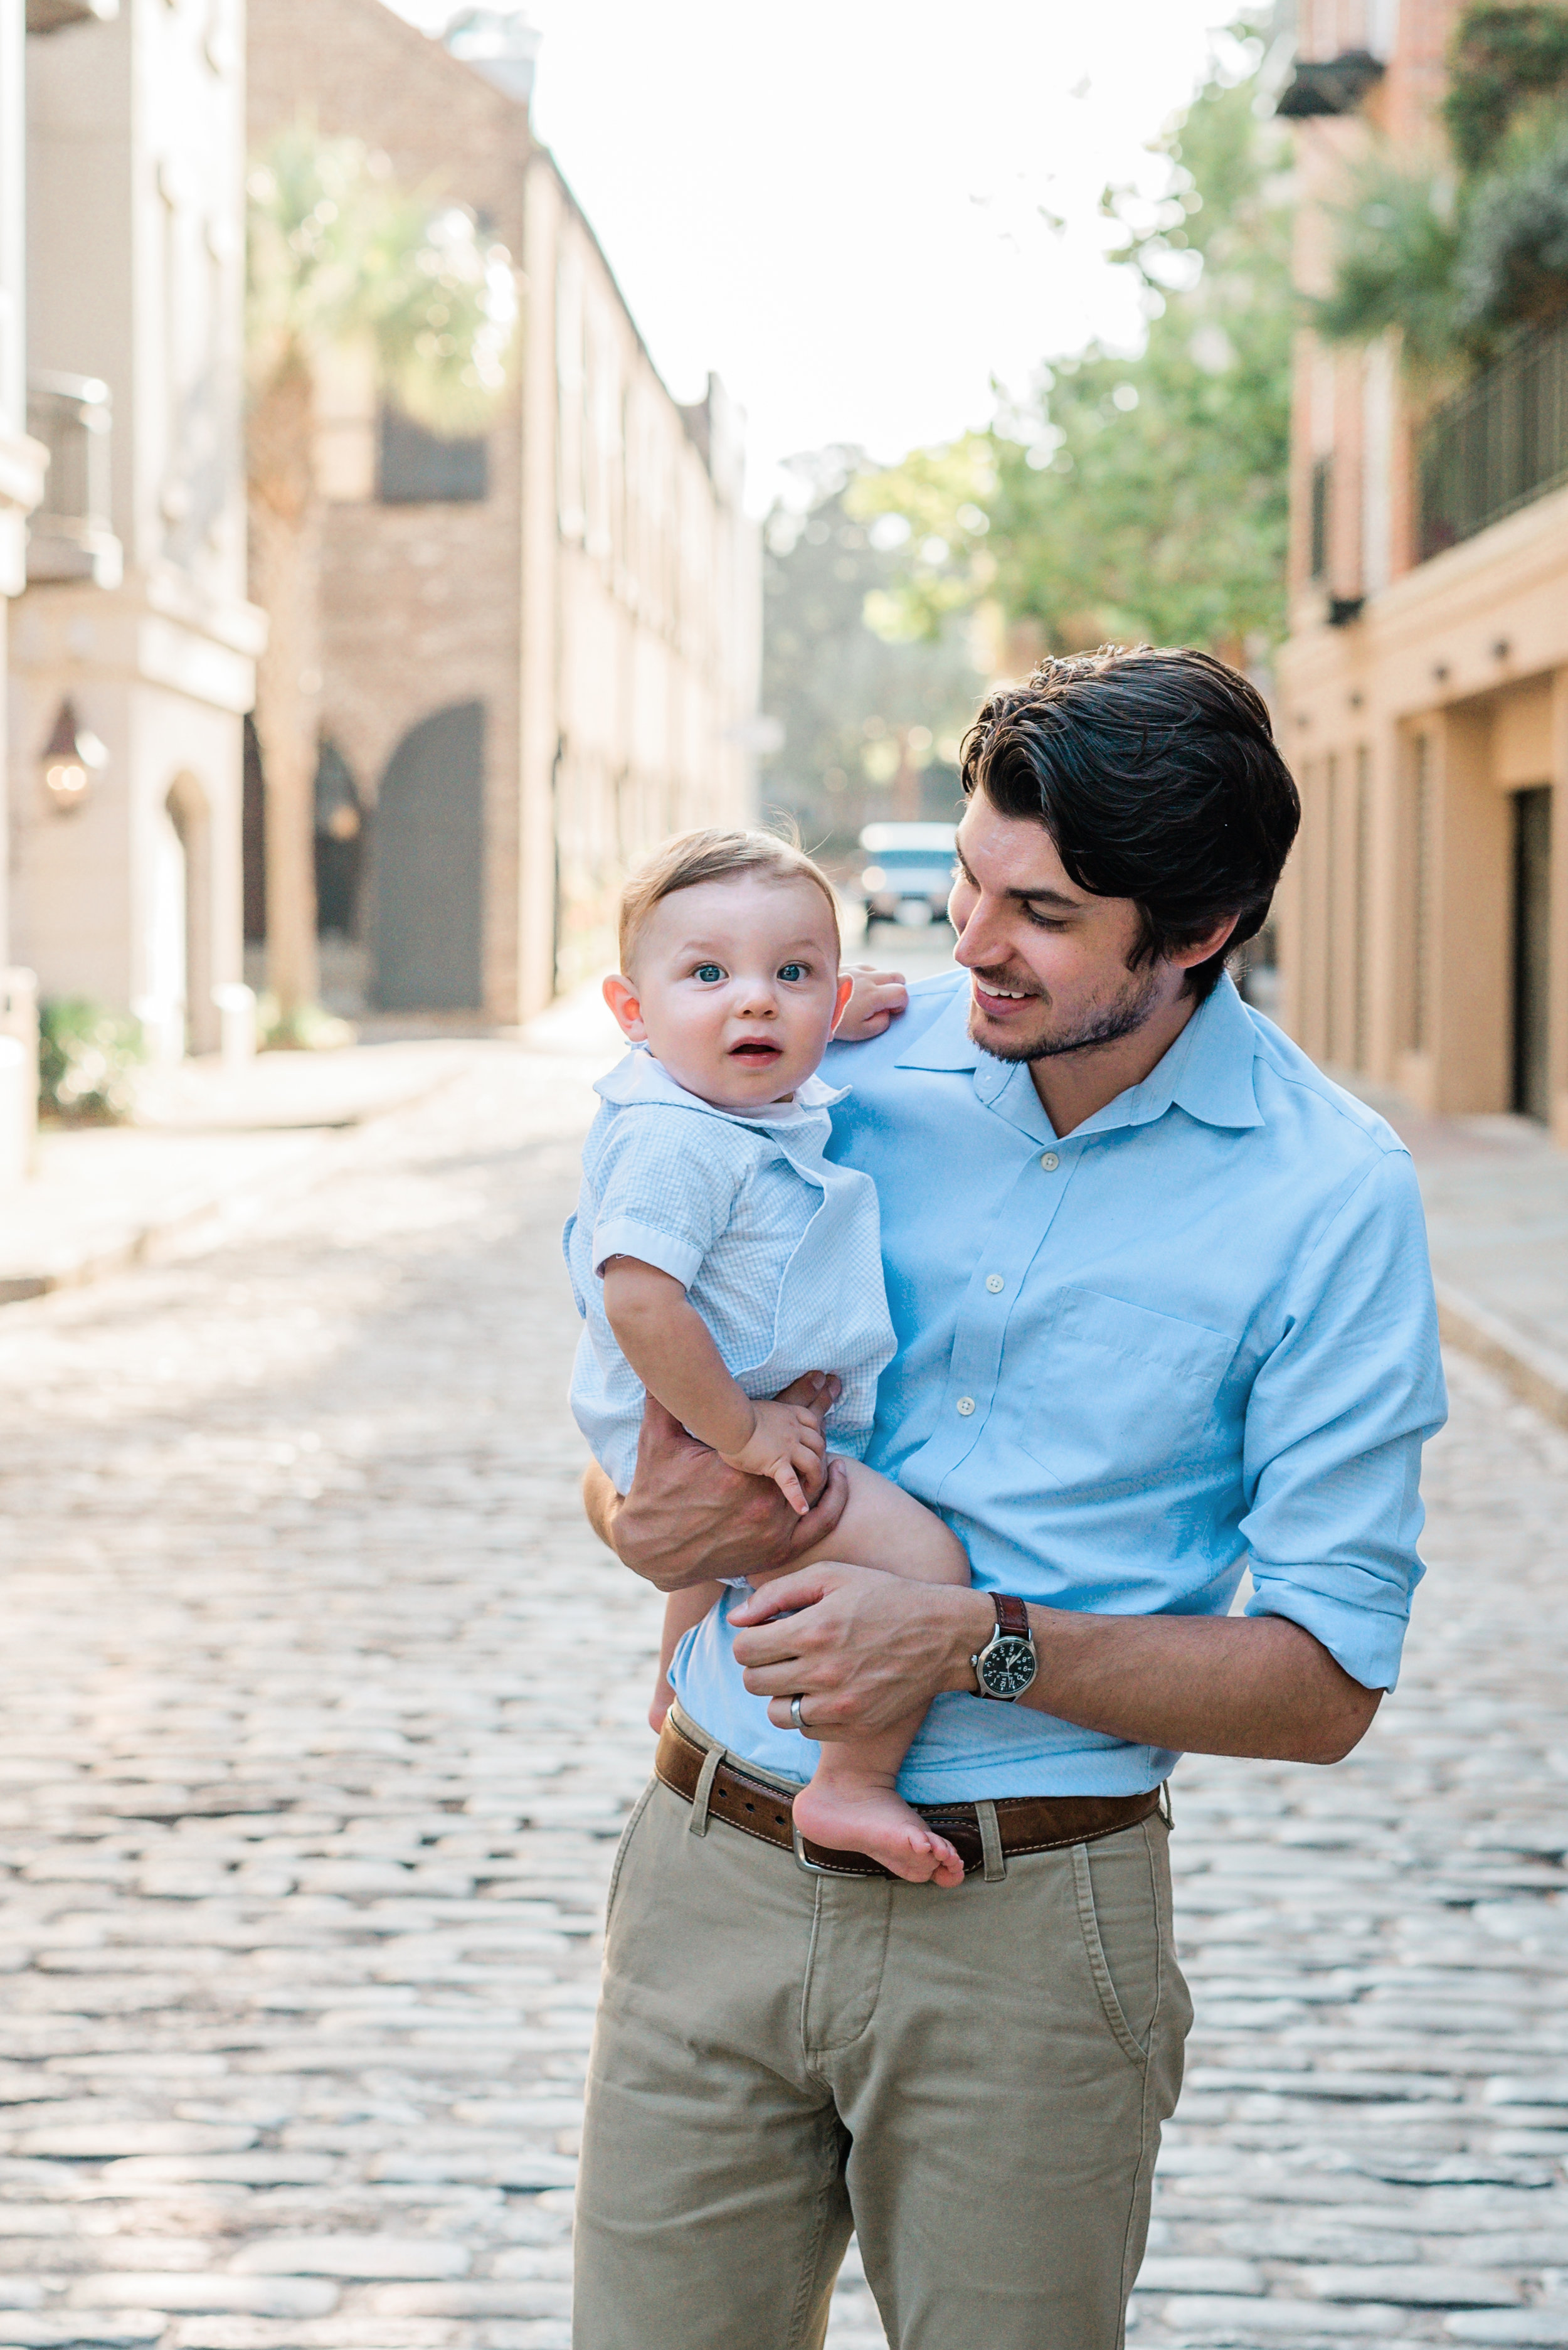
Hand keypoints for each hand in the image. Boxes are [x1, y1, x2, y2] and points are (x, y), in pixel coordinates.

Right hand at [602, 1374, 849, 1591]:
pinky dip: (830, 1497)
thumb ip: (663, 1400)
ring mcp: (773, 1519)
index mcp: (737, 1461)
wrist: (655, 1549)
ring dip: (820, 1457)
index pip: (783, 1417)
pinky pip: (819, 1520)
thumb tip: (655, 1364)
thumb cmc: (653, 1491)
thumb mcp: (656, 1440)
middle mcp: (761, 1493)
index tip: (821, 1375)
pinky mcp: (779, 1545)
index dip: (805, 1392)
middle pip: (806, 1445)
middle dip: (817, 1418)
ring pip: (814, 1477)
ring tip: (825, 1437)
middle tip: (833, 1388)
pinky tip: (834, 1478)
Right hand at [719, 1400, 826, 1515]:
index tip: (812, 1446)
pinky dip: (798, 1497)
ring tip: (811, 1488)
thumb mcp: (757, 1409)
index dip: (816, 1435)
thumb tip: (760, 1425)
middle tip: (814, 1471)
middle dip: (820, 1458)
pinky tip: (802, 1509)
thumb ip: (767, 1418)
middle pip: (819, 1444)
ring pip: (814, 1463)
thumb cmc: (734, 1415)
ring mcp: (788, 1447)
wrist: (728, 1419)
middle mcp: (793, 1430)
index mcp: (788, 1415)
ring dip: (816, 1476)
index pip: (813, 1423)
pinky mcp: (777, 1463)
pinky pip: (791, 1482)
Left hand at [728, 1563, 993, 1739]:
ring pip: (777, 1713)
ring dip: (781, 1693)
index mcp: (813, 1630)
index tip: (764, 1634)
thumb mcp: (833, 1576)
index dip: (748, 1640)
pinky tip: (827, 1690)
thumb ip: (777, 1593)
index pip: (744, 1650)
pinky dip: (809, 1713)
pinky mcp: (856, 1727)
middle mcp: (823, 1673)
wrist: (943, 1636)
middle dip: (761, 1665)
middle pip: (754, 1683)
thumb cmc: (885, 1597)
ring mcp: (840, 1706)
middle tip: (783, 1653)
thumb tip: (736, 1619)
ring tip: (803, 1674)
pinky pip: (807, 1730)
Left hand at [834, 964, 909, 1041]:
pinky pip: (866, 968)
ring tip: (867, 997)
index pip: (902, 993)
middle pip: (898, 977)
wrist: (808, 1002)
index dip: (901, 1004)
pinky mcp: (848, 965)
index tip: (890, 1012)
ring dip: (881, 983)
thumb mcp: (860, 1031)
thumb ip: (881, 1023)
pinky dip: (867, 978)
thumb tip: (888, 1013)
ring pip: (882, 971)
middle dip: (896, 990)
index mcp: (874, 995)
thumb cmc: (835, 1021)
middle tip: (884, 1003)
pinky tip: (855, 989)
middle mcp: (869, 978)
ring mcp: (858, 969)